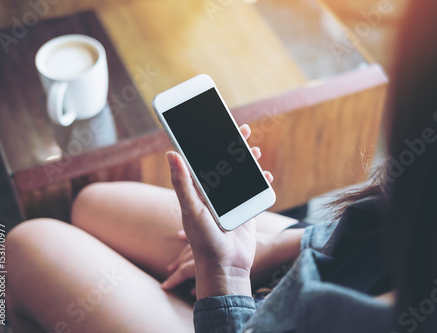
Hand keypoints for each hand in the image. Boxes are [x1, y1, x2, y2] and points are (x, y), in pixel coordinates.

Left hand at [166, 124, 272, 298]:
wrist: (226, 267)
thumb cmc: (203, 241)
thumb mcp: (191, 209)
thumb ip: (182, 182)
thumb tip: (171, 153)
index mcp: (198, 191)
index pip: (203, 160)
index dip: (209, 142)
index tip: (217, 126)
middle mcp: (214, 195)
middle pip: (225, 164)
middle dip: (235, 147)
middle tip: (244, 130)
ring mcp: (230, 202)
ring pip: (241, 175)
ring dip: (249, 161)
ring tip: (256, 150)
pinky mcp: (245, 211)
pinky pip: (253, 192)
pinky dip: (260, 182)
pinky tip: (265, 176)